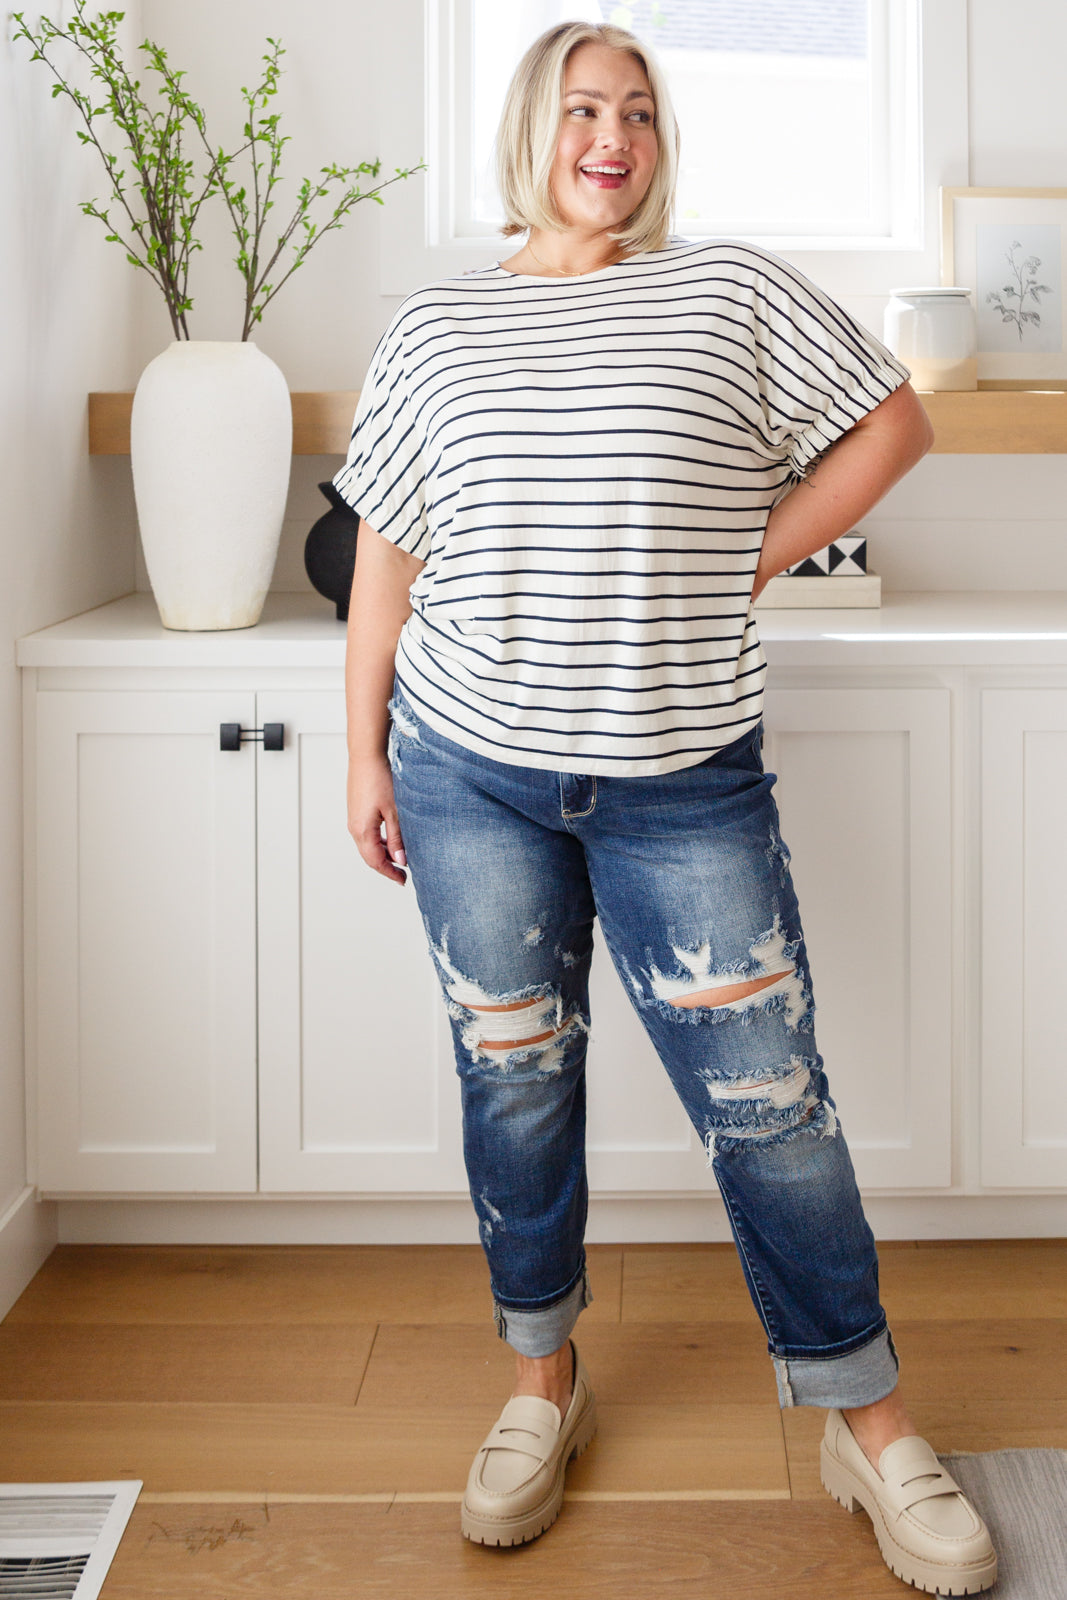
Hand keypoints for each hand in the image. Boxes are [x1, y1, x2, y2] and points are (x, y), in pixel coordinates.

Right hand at [348, 752, 407, 885]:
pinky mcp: (357, 811)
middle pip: (370, 856)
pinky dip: (378, 842)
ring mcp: (354, 819)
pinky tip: (390, 839)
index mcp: (362, 830)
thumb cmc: (379, 778)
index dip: (389, 873)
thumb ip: (397, 837)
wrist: (366, 756)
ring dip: (383, 854)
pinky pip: (366, 834)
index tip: (402, 880)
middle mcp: (354, 827)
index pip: (375, 861)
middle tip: (403, 874)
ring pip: (368, 845)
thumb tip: (400, 860)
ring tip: (400, 858)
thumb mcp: (394, 811)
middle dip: (386, 866)